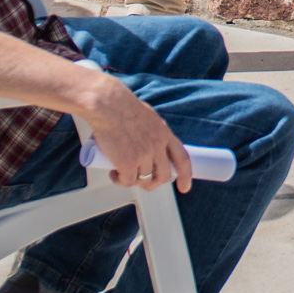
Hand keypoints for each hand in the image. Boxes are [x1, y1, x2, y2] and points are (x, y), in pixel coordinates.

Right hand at [70, 71, 192, 192]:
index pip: (182, 159)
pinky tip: (114, 174)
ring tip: (121, 173)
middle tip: (140, 180)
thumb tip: (149, 146)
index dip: (185, 176)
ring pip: (144, 180)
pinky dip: (120, 181)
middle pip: (164, 176)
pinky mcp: (129, 163)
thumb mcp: (147, 118)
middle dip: (153, 183)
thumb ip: (152, 132)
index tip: (184, 187)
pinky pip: (128, 181)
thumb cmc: (120, 106)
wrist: (107, 105)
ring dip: (133, 180)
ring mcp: (144, 155)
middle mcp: (158, 146)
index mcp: (164, 133)